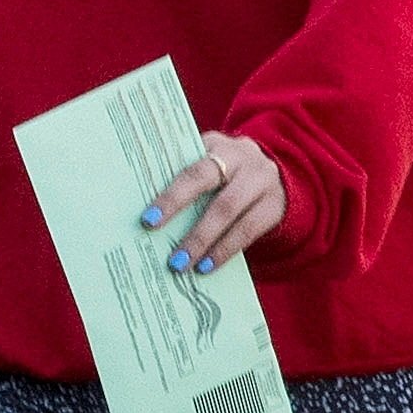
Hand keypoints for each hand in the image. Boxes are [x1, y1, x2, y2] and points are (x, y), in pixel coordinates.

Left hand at [145, 129, 283, 274]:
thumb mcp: (204, 162)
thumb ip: (179, 176)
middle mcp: (243, 160)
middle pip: (213, 191)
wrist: (273, 172)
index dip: (171, 197)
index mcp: (217, 146)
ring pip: (231, 214)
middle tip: (169, 254)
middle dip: (190, 226)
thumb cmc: (221, 170)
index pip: (191, 170)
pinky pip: (249, 231)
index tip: (148, 220)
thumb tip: (138, 206)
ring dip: (204, 242)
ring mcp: (263, 182)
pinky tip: (207, 266)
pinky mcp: (275, 206)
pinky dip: (225, 250)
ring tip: (182, 264)